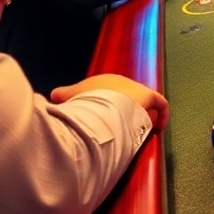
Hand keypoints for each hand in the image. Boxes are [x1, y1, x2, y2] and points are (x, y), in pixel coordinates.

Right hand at [52, 74, 168, 130]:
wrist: (100, 103)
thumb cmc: (83, 103)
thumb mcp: (68, 99)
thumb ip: (62, 97)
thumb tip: (53, 95)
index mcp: (103, 82)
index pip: (108, 93)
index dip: (107, 107)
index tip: (106, 120)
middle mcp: (122, 82)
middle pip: (126, 98)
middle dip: (123, 112)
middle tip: (122, 129)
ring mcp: (137, 89)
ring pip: (142, 103)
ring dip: (140, 115)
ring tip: (137, 131)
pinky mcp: (150, 96)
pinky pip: (160, 105)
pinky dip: (160, 115)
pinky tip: (157, 128)